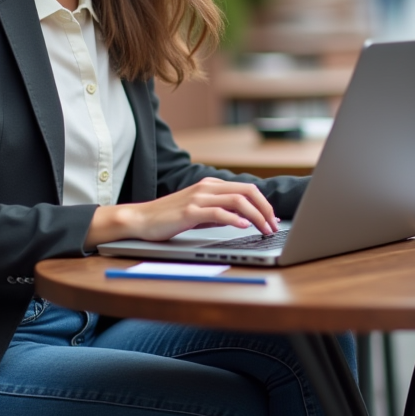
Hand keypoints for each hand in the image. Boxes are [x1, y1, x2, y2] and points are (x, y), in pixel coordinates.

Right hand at [85, 177, 278, 248]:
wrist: (141, 219)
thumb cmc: (169, 218)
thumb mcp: (199, 212)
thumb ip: (220, 212)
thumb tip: (243, 219)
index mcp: (211, 185)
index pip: (247, 189)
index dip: (264, 204)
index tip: (273, 219)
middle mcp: (207, 188)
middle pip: (248, 191)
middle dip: (266, 209)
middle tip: (274, 226)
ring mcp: (199, 198)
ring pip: (238, 201)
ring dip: (256, 216)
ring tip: (264, 229)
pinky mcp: (190, 212)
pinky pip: (218, 212)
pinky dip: (235, 219)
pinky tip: (243, 227)